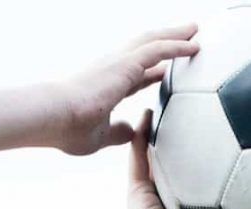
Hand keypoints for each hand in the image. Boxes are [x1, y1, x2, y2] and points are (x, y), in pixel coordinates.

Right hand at [49, 26, 199, 155]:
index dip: (154, 72)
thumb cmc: (69, 129)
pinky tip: (194, 45)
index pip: (136, 75)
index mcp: (108, 85)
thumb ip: (117, 132)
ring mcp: (119, 63)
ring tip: (195, 32)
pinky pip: (157, 50)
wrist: (55, 117)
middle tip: (188, 39)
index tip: (168, 71)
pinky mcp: (124, 64)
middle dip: (168, 44)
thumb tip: (131, 131)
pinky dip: (177, 45)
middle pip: (147, 50)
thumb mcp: (100, 136)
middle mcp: (114, 68)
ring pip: (154, 42)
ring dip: (176, 36)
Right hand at [123, 113, 243, 208]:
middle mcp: (173, 200)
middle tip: (212, 112)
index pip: (209, 188)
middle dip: (196, 141)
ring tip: (176, 100)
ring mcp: (154, 192)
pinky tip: (148, 109)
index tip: (240, 146)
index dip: (222, 168)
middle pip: (186, 164)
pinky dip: (142, 132)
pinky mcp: (137, 187)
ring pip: (160, 153)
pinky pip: (138, 154)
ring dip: (166, 128)